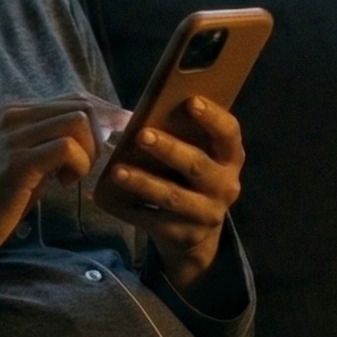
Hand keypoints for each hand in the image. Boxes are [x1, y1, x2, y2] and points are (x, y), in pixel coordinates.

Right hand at [0, 94, 125, 291]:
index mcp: (16, 113)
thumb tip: (94, 137)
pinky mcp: (16, 162)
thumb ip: (52, 145)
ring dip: (89, 152)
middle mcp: (14, 116)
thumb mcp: (27, 164)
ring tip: (73, 176)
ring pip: (79, 121)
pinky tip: (64, 184)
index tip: (120, 136)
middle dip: (102, 136)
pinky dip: (78, 165)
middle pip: (82, 105)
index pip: (76, 98)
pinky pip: (67, 148)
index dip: (106, 115)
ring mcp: (13, 137)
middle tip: (92, 166)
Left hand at [101, 95, 243, 289]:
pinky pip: (151, 220)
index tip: (191, 100)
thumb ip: (186, 138)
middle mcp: (225, 186)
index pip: (229, 133)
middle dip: (169, 149)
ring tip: (117, 170)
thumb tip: (149, 113)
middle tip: (141, 135)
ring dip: (143, 182)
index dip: (213, 116)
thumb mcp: (198, 158)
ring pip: (171, 196)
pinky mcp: (183, 235)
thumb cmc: (190, 181)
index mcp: (229, 159)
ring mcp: (206, 214)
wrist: (195, 236)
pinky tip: (106, 198)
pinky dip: (127, 208)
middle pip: (197, 165)